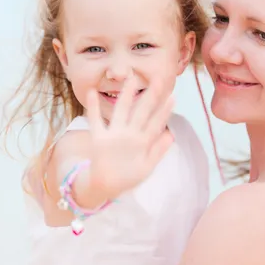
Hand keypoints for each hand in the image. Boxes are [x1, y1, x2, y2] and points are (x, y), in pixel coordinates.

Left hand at [86, 77, 173, 199]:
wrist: (103, 186)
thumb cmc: (127, 176)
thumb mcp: (146, 168)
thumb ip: (158, 151)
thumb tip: (171, 134)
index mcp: (141, 144)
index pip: (156, 124)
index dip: (165, 110)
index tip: (173, 96)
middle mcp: (128, 137)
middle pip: (142, 112)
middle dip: (151, 95)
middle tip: (158, 79)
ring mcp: (113, 136)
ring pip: (122, 111)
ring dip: (127, 94)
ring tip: (131, 78)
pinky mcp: (97, 138)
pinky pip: (95, 120)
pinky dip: (93, 106)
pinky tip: (91, 91)